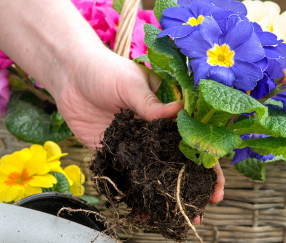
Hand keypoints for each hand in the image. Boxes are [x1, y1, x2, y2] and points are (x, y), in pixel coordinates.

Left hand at [40, 50, 224, 216]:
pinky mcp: (115, 152)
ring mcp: (137, 143)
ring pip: (157, 171)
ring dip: (168, 192)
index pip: (194, 135)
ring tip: (181, 214)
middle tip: (207, 202)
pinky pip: (129, 176)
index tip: (217, 178)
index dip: (208, 157)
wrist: (69, 76)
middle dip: (195, 182)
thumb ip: (150, 103)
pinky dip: (136, 193)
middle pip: (181, 158)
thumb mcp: (130, 83)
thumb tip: (180, 111)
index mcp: (168, 109)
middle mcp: (156, 129)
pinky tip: (146, 211)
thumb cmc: (104, 70)